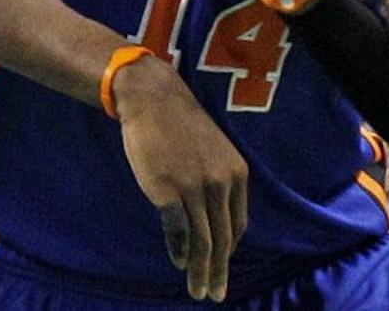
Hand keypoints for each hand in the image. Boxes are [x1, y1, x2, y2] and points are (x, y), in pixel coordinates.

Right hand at [115, 56, 248, 301]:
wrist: (151, 97)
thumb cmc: (178, 123)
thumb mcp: (212, 149)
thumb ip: (218, 180)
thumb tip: (212, 217)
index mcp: (236, 174)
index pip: (237, 225)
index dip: (229, 249)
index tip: (222, 266)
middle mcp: (220, 183)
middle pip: (222, 239)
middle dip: (218, 271)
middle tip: (214, 293)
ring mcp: (193, 187)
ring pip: (202, 241)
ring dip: (201, 270)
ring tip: (198, 290)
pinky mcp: (166, 189)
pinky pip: (177, 229)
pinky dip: (179, 250)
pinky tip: (178, 262)